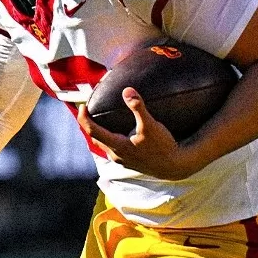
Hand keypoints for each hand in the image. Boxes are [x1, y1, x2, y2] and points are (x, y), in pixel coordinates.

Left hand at [77, 87, 199, 179]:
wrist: (175, 167)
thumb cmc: (163, 147)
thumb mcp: (151, 125)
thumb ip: (138, 107)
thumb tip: (127, 90)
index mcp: (117, 146)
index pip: (91, 131)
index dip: (83, 117)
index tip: (82, 105)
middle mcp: (116, 155)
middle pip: (94, 138)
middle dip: (88, 124)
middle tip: (88, 109)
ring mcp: (122, 160)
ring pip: (103, 145)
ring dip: (98, 132)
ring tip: (99, 119)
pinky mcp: (129, 161)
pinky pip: (112, 148)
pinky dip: (108, 138)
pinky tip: (116, 132)